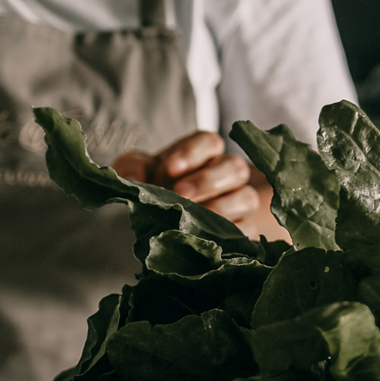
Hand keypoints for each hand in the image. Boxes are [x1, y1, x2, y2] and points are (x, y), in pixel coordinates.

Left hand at [112, 131, 288, 242]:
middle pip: (235, 167)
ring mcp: (238, 202)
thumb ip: (131, 168)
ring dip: (222, 208)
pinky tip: (209, 237)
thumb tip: (133, 179)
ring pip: (247, 198)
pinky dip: (231, 234)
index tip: (170, 167)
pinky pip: (248, 230)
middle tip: (181, 194)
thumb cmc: (152, 189)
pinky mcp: (243, 230)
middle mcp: (226, 174)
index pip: (210, 142)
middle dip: (208, 181)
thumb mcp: (135, 173)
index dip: (194, 152)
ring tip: (196, 219)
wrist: (161, 224)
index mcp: (203, 154)